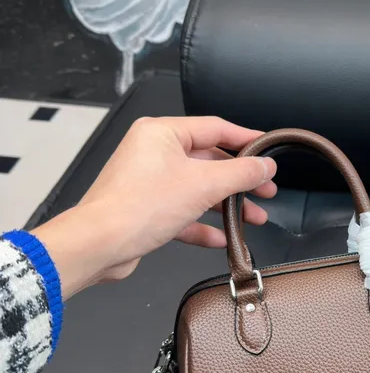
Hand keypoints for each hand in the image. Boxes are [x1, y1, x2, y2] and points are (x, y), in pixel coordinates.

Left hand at [32, 117, 276, 298]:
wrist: (98, 244)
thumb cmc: (140, 206)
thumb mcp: (204, 185)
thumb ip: (241, 173)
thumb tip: (266, 166)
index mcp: (162, 133)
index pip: (215, 128)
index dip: (246, 139)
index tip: (268, 149)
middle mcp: (153, 152)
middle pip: (209, 161)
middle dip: (240, 180)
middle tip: (266, 190)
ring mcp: (148, 181)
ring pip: (198, 188)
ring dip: (226, 205)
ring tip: (253, 219)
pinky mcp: (145, 209)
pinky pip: (182, 211)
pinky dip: (203, 223)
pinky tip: (221, 238)